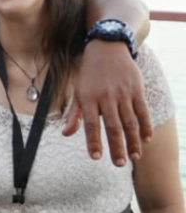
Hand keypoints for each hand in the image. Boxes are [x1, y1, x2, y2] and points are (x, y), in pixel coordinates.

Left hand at [66, 41, 151, 165]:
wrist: (107, 48)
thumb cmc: (89, 75)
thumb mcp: (78, 92)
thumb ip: (74, 114)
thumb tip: (65, 134)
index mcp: (88, 98)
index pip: (90, 124)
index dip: (93, 141)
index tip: (96, 157)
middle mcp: (106, 96)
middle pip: (113, 126)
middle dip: (116, 147)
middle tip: (119, 164)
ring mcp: (123, 93)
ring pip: (130, 121)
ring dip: (133, 141)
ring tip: (135, 156)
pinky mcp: (136, 90)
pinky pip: (143, 111)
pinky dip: (146, 126)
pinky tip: (147, 139)